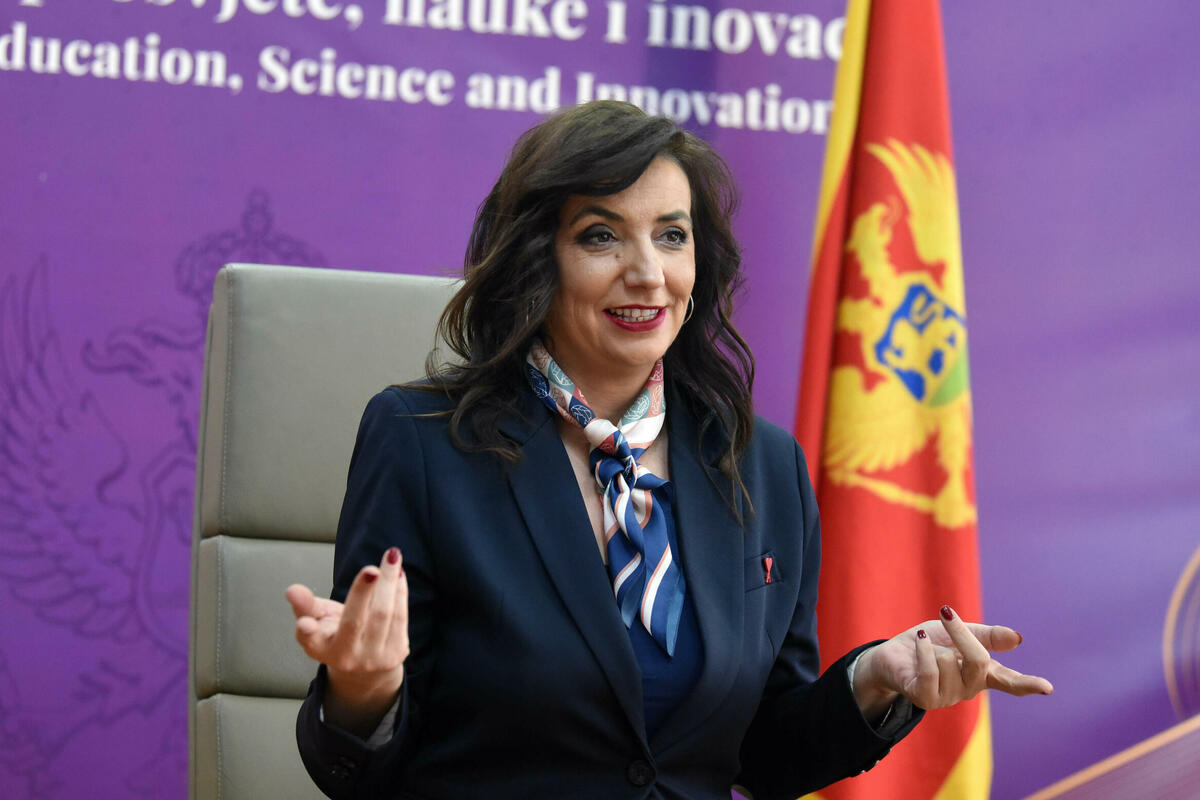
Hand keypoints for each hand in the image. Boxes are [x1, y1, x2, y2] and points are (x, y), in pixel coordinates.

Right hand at [285, 547, 408, 735]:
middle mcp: (347, 657)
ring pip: (383, 615)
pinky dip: (400, 592)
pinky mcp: (396, 653)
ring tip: (392, 557)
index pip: (311, 640)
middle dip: (363, 593)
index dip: (307, 632)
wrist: (367, 666)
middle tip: (371, 569)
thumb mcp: (316, 620)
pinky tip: (399, 573)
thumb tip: (292, 590)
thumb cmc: (335, 634)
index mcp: (321, 648)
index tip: (305, 624)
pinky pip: (400, 617)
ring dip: (389, 583)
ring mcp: (373, 658)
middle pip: (355, 621)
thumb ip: (305, 605)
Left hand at [853, 605, 1052, 717]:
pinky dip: (924, 651)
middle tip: (947, 613)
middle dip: (962, 634)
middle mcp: (968, 689)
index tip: (1048, 688)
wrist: (892, 653)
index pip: (1009, 681)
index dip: (1028, 684)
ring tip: (925, 647)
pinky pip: (930, 672)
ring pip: (950, 662)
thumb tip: (1018, 639)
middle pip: (978, 661)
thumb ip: (986, 636)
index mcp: (982, 673)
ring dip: (933, 645)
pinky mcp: (925, 699)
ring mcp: (947, 697)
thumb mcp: (959, 632)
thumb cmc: (930, 643)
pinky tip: (919, 641)